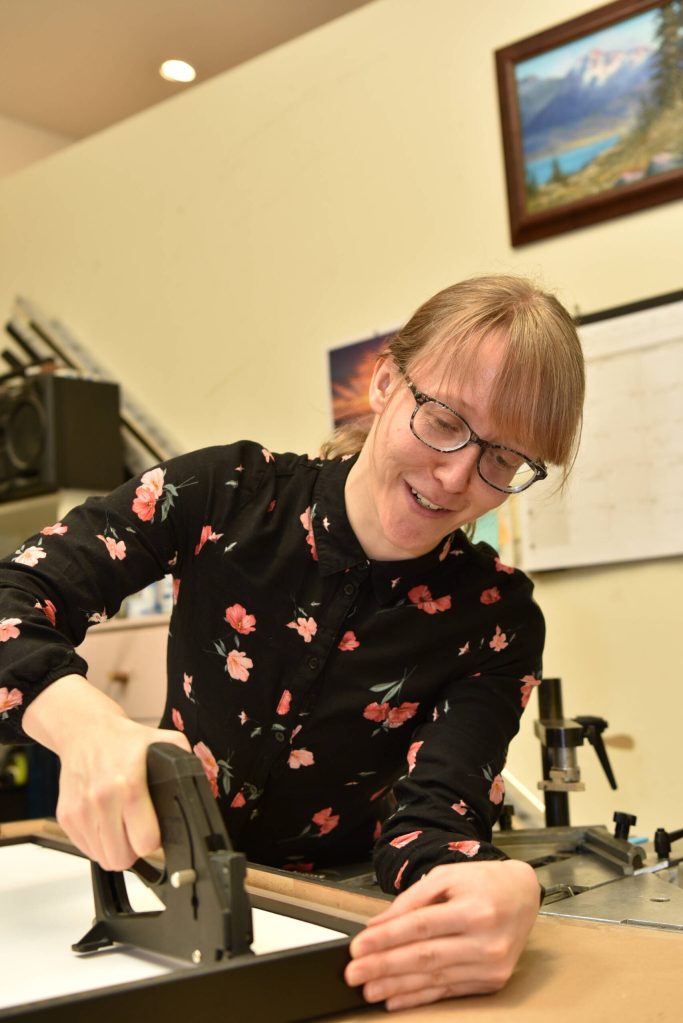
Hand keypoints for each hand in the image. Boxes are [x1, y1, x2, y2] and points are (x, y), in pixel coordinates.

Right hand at [23, 674, 190, 869]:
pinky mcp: (66, 816)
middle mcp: (101, 799)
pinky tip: (106, 822)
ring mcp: (80, 810)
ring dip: (116, 848)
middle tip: (138, 831)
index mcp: (128, 784)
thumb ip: (186, 763)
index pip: (145, 841)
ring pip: (103, 858)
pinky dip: (98, 843)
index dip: (154, 840)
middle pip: (122, 857)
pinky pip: (86, 850)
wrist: (85, 730)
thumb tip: (202, 788)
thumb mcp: (163, 741)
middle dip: (134, 849)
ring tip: (122, 825)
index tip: (154, 829)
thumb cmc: (124, 740)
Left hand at [344, 859, 539, 1010]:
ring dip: (396, 987)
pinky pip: (448, 991)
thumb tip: (377, 925)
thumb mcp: (446, 876)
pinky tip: (396, 999)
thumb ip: (412, 900)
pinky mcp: (492, 982)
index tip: (358, 947)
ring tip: (368, 989)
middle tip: (354, 973)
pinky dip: (419, 997)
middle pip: (425, 957)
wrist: (522, 895)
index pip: (420, 927)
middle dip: (384, 967)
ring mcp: (491, 965)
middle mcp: (486, 941)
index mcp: (475, 909)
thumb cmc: (482, 882)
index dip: (386, 939)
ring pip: (434, 979)